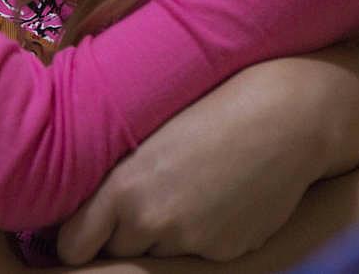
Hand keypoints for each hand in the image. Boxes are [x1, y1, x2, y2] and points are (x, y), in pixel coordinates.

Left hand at [56, 45, 358, 264]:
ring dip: (164, 233)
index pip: (73, 244)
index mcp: (123, 189)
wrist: (285, 116)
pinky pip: (197, 253)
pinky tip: (219, 196)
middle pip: (116, 250)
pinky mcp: (225, 251)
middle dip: (124, 232)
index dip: (79, 237)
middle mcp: (152, 222)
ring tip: (188, 187)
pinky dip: (202, 233)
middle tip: (149, 194)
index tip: (87, 226)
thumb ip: (116, 174)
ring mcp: (191, 242)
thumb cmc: (212, 105)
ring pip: (157, 253)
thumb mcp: (149, 131)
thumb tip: (88, 202)